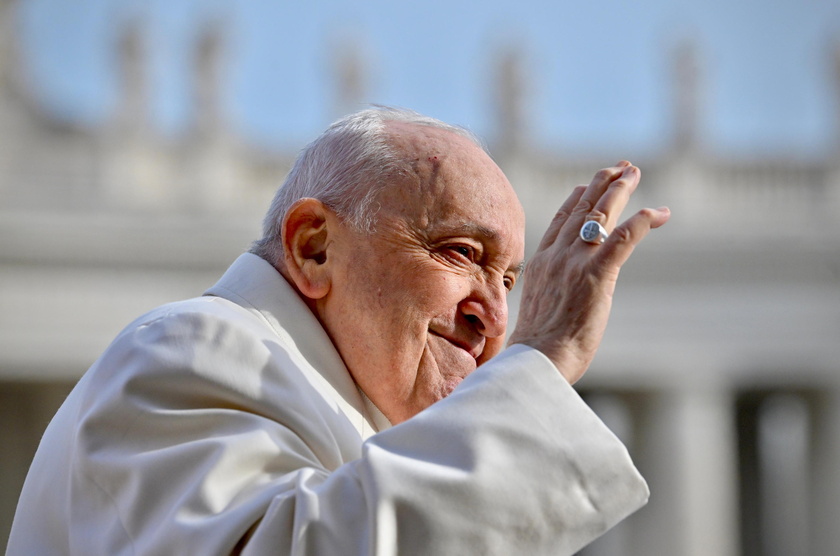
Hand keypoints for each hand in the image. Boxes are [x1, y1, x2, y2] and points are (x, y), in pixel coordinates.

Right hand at [508, 161, 669, 383]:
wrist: (537, 361)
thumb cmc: (537, 349)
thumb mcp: (538, 310)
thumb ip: (550, 294)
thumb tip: (558, 300)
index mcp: (540, 263)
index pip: (560, 220)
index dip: (576, 198)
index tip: (587, 184)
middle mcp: (556, 256)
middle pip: (581, 208)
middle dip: (602, 184)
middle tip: (621, 167)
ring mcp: (575, 263)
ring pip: (600, 214)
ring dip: (621, 190)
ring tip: (635, 172)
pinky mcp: (597, 275)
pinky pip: (623, 238)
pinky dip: (642, 221)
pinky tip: (658, 212)